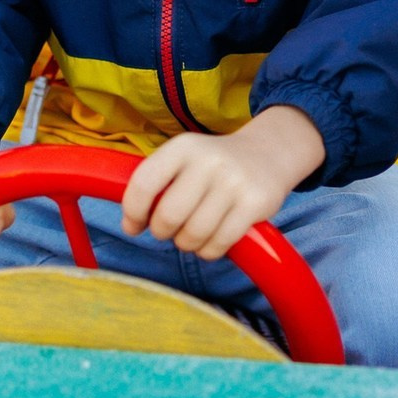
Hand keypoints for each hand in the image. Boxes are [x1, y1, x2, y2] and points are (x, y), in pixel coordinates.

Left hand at [120, 106, 324, 260]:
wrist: (268, 154)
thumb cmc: (212, 165)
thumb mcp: (184, 159)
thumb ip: (156, 184)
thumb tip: (130, 225)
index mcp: (183, 147)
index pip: (144, 184)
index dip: (132, 212)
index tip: (133, 226)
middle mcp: (208, 161)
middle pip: (167, 216)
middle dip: (162, 231)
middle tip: (169, 230)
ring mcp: (234, 182)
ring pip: (193, 235)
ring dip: (186, 244)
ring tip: (192, 234)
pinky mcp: (255, 204)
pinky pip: (218, 244)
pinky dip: (209, 250)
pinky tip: (211, 240)